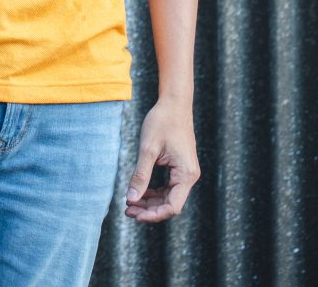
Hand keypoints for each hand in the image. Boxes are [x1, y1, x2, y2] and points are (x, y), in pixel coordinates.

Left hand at [125, 97, 199, 222]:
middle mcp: (189, 176)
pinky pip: (168, 187)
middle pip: (170, 204)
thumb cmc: (162, 121)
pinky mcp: (180, 167)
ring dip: (150, 202)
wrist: (174, 102)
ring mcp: (185, 172)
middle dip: (149, 210)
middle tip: (127, 211)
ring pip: (168, 196)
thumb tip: (130, 199)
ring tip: (130, 204)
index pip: (172, 206)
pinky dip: (154, 192)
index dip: (153, 214)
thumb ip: (140, 175)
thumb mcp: (148, 149)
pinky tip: (139, 192)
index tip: (134, 214)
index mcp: (186, 174)